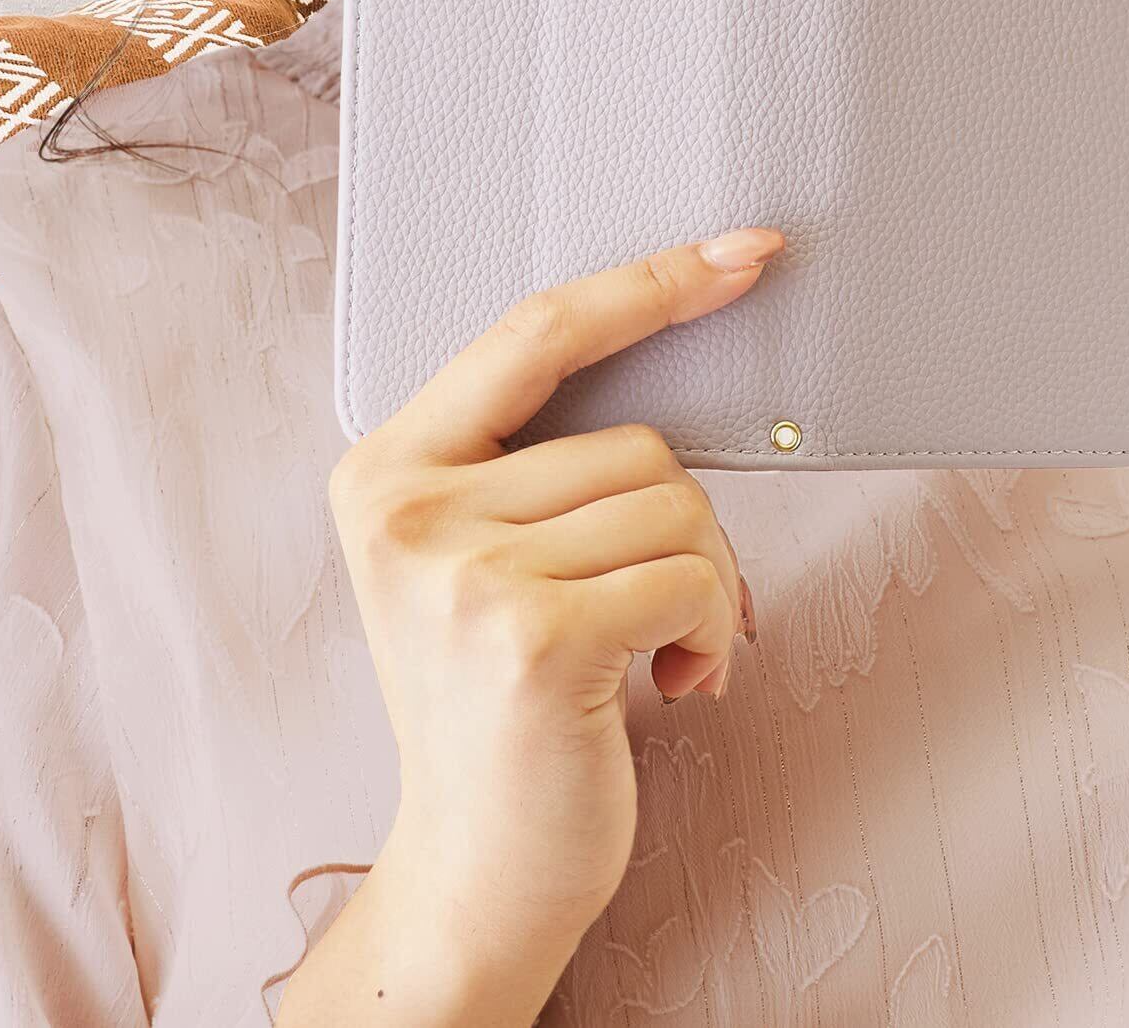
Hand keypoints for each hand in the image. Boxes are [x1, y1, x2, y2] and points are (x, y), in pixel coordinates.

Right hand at [321, 227, 778, 990]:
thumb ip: (539, 464)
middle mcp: (408, 510)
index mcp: (387, 470)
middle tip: (660, 610)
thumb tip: (683, 355)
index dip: (649, 285)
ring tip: (656, 653)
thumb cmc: (501, 707)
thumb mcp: (484, 560)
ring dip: (705, 583)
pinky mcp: (532, 638)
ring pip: (676, 503)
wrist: (475, 875)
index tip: (742, 252)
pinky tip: (672, 685)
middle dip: (685, 526)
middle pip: (636, 439)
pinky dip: (715, 628)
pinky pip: (693, 574)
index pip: (536, 331)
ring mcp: (464, 575)